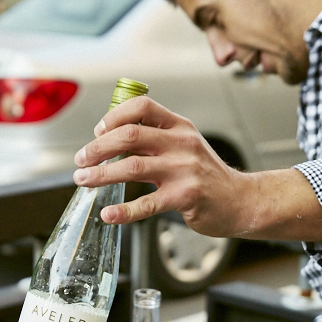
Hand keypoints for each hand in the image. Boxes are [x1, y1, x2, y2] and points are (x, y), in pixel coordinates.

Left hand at [72, 96, 250, 236]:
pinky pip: (147, 204)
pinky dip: (124, 211)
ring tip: (84, 181)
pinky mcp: (185, 197)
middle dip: (98, 148)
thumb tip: (111, 138)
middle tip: (81, 160)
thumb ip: (155, 138)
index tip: (98, 131)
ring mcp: (184, 170)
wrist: (240, 200)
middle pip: (130, 136)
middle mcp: (182, 144)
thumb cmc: (207, 175)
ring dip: (102, 175)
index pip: (141, 107)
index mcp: (179, 126)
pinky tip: (108, 214)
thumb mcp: (186, 145)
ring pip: (133, 167)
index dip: (114, 116)